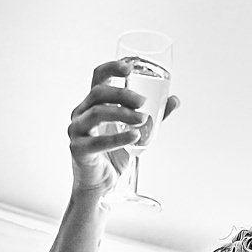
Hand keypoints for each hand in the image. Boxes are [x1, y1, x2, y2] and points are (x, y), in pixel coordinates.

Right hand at [65, 59, 180, 194]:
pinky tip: (135, 136)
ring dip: (123, 114)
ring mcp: (77, 130)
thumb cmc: (114, 154)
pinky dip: (118, 137)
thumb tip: (175, 100)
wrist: (101, 184)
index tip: (130, 67)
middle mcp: (81, 112)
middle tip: (143, 102)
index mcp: (93, 103)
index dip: (112, 68)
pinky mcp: (78, 149)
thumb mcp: (136, 131)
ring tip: (143, 119)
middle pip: (99, 93)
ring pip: (97, 113)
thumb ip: (154, 115)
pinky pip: (98, 141)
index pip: (98, 77)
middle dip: (123, 94)